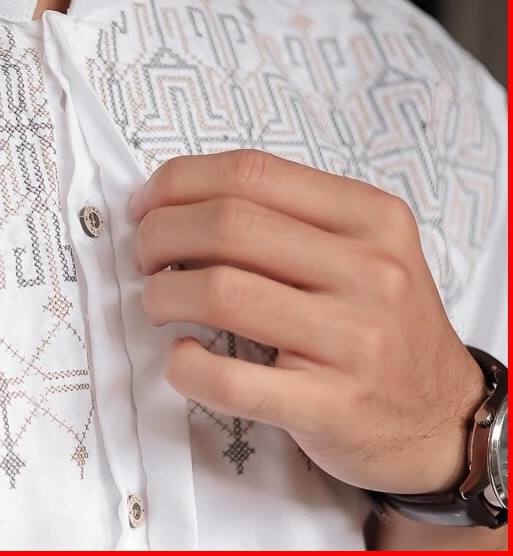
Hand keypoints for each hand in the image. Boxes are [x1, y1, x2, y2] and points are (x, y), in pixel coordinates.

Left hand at [130, 149, 485, 494]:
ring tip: (158, 300)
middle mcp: (369, 271)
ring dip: (162, 293)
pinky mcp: (332, 406)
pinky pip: (232, 379)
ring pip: (220, 291)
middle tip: (145, 253)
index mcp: (369, 217)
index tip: (147, 202)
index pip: (251, 172)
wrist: (444, 419)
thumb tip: (173, 198)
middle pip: (227, 224)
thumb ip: (283, 214)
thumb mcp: (361, 248)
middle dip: (159, 233)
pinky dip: (187, 366)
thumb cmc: (383, 324)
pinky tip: (182, 358)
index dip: (178, 181)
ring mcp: (354, 340)